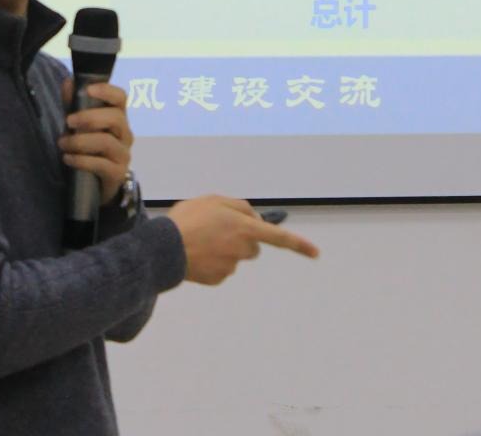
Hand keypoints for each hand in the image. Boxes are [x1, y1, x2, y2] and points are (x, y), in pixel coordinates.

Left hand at [57, 79, 132, 204]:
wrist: (97, 185)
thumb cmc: (90, 149)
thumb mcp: (80, 126)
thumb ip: (74, 105)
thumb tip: (68, 82)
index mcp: (117, 117)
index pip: (121, 98)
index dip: (107, 91)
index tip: (87, 89)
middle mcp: (124, 134)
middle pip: (115, 118)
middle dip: (89, 118)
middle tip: (68, 121)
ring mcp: (123, 154)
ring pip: (106, 142)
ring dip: (80, 141)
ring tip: (62, 144)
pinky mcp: (117, 173)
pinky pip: (101, 164)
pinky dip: (81, 160)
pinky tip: (68, 159)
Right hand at [167, 195, 318, 285]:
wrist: (164, 248)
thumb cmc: (188, 219)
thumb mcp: (213, 200)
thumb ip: (239, 206)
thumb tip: (255, 218)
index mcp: (245, 228)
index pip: (279, 238)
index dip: (299, 245)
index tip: (316, 254)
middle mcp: (242, 249)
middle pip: (253, 246)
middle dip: (242, 239)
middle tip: (216, 229)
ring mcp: (230, 267)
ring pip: (235, 257)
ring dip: (223, 249)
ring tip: (199, 240)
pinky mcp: (218, 279)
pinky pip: (220, 269)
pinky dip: (211, 262)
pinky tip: (196, 254)